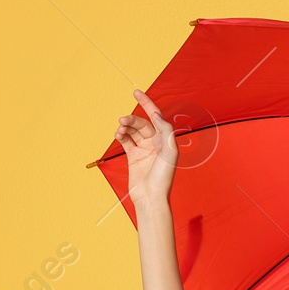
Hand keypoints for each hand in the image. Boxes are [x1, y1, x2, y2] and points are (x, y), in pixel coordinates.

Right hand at [116, 89, 177, 209]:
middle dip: (132, 120)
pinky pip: (126, 141)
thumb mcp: (170, 151)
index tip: (136, 92)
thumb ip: (165, 130)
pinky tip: (118, 135)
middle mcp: (156, 143)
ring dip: (125, 127)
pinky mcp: (134, 156)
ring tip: (119, 129)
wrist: (151, 197)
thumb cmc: (164, 177)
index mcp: (166, 139)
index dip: (147, 103)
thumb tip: (156, 114)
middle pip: (142, 123)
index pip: (156, 116)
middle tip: (122, 120)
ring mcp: (144, 149)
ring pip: (133, 131)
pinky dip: (121, 136)